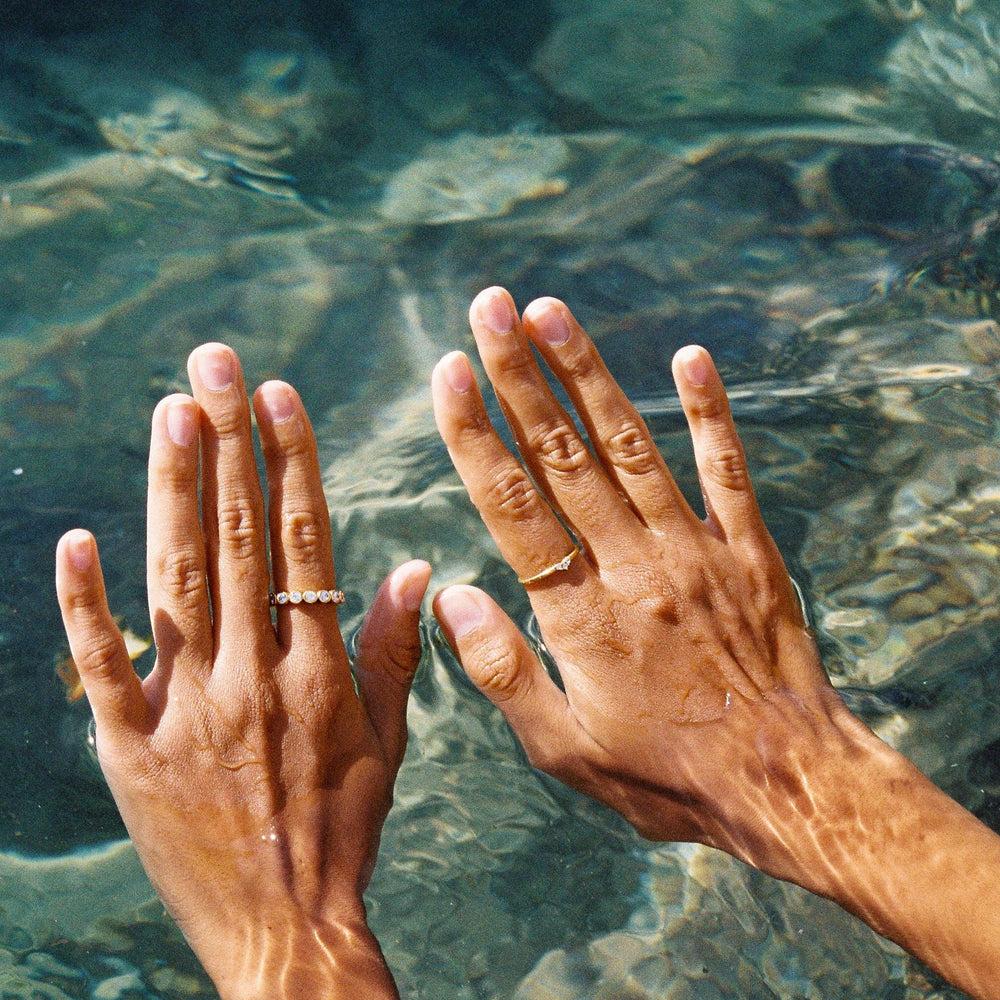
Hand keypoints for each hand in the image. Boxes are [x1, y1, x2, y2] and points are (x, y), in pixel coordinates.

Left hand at [56, 344, 427, 999]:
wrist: (284, 926)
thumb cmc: (343, 826)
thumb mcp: (388, 740)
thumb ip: (394, 649)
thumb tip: (412, 564)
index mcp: (319, 670)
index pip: (303, 541)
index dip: (290, 462)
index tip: (278, 396)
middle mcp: (254, 676)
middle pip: (236, 540)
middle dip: (227, 444)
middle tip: (212, 366)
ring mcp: (188, 710)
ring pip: (179, 581)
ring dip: (173, 491)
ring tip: (170, 413)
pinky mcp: (131, 748)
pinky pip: (104, 667)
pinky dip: (86, 603)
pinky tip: (78, 537)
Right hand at [430, 286, 844, 861]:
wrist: (786, 783)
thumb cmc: (666, 774)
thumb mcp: (564, 748)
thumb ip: (501, 669)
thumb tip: (448, 595)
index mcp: (579, 613)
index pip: (512, 504)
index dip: (476, 433)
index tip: (450, 370)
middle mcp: (632, 565)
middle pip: (563, 454)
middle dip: (521, 374)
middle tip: (491, 306)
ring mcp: (695, 550)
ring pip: (631, 445)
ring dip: (590, 375)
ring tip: (553, 312)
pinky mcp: (749, 550)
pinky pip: (726, 469)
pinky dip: (709, 411)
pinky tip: (691, 356)